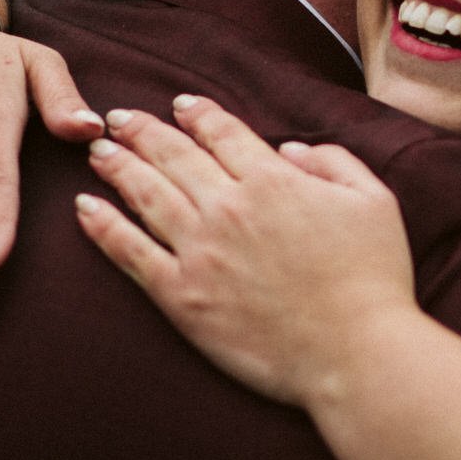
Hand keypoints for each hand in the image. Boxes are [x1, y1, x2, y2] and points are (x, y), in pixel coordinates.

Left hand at [74, 96, 417, 408]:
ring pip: (145, 195)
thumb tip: (291, 149)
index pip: (223, 133)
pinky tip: (85, 208)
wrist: (356, 353)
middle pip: (173, 155)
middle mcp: (228, 207)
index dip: (198, 114)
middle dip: (141, 130)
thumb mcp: (375, 202)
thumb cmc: (375, 280)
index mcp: (274, 181)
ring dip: (117, 167)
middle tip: (117, 117)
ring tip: (97, 152)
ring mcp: (200, 252)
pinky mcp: (182, 297)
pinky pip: (130, 253)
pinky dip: (103, 227)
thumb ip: (334, 163)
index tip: (181, 105)